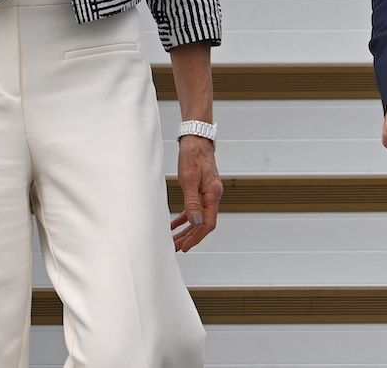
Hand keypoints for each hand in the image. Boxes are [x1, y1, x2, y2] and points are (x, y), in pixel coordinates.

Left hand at [171, 134, 221, 251]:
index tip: (185, 247)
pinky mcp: (201, 188)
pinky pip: (195, 208)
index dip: (196, 237)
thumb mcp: (189, 179)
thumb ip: (192, 202)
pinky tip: (175, 225)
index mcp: (213, 194)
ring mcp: (208, 192)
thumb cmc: (192, 155)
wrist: (196, 138)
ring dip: (187, 230)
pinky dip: (185, 218)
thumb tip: (196, 223)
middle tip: (176, 248)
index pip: (208, 223)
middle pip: (203, 223)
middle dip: (190, 237)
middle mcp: (213, 195)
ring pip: (198, 217)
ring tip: (174, 241)